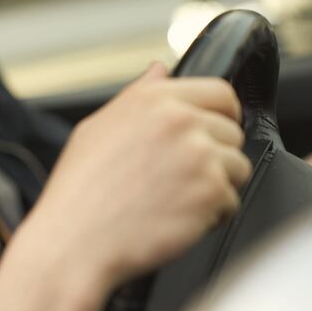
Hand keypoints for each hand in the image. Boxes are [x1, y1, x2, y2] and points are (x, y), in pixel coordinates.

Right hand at [0, 63, 251, 310]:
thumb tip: (160, 70)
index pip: (220, 93)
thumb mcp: (96, 128)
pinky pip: (232, 201)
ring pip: (236, 167)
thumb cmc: (78, 190)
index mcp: (153, 100)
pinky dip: (211, 215)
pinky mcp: (211, 192)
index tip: (208, 134)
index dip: (218, 115)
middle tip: (177, 178)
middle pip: (231, 133)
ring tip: (174, 199)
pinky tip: (175, 218)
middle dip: (213, 155)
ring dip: (214, 186)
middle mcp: (180, 121)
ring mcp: (199, 155)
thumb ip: (137, 96)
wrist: (74, 240)